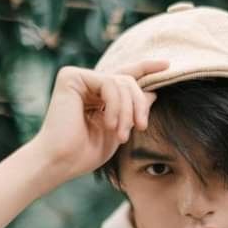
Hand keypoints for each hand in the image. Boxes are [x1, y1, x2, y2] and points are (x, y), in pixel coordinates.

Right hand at [30, 60, 169, 181]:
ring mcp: (78, 78)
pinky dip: (115, 105)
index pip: (124, 76)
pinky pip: (108, 83)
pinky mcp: (71, 76)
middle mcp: (87, 82)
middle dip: (138, 104)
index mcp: (97, 95)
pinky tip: (108, 124)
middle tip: (141, 127)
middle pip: (128, 80)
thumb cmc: (84, 153)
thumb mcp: (119, 129)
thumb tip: (153, 91)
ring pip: (121, 82)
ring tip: (121, 134)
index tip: (167, 65)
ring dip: (127, 110)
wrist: (60, 162)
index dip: (146, 68)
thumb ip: (133, 110)